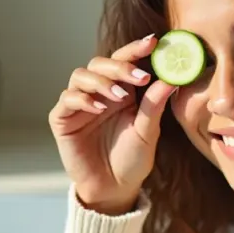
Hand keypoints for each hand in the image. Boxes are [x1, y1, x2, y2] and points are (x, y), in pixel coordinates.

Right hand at [49, 34, 176, 214]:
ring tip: (119, 97)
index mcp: (122, 91)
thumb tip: (171, 78)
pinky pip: (68, 98)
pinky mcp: (62, 119)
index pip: (125, 61)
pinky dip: (82, 99)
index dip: (136, 49)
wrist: (114, 189)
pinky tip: (98, 108)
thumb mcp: (148, 132)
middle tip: (139, 76)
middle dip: (120, 66)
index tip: (152, 42)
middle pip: (101, 63)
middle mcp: (99, 93)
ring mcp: (79, 104)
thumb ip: (154, 105)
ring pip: (81, 75)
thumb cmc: (132, 160)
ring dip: (101, 81)